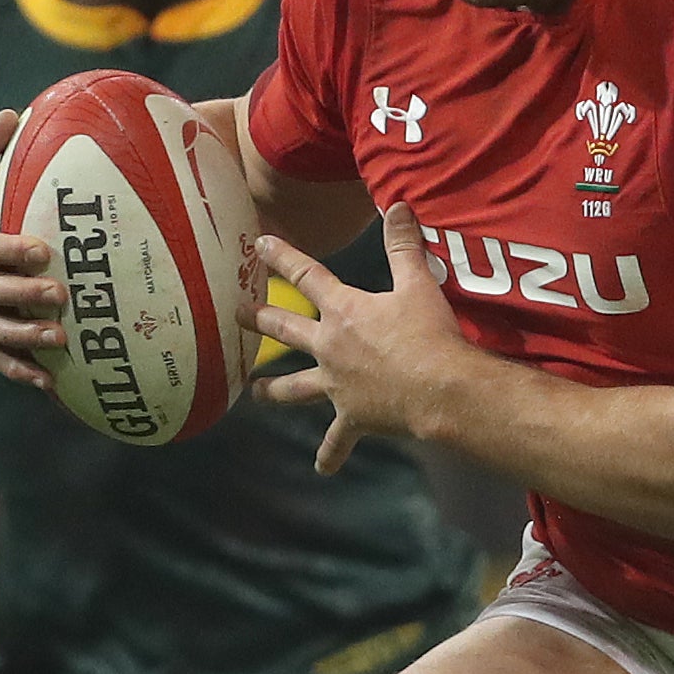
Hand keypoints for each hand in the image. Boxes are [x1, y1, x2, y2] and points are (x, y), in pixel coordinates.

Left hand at [251, 205, 476, 475]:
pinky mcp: (353, 417)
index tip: (259, 245)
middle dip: (258, 320)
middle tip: (234, 314)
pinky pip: (336, 439)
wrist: (440, 390)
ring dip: (273, 390)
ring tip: (254, 392)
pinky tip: (322, 468)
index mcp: (344, 311)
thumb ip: (403, 246)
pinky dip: (330, 454)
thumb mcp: (418, 284)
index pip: (306, 276)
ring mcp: (337, 385)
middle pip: (286, 330)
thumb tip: (396, 205)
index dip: (282, 257)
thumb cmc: (429, 336)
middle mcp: (330, 348)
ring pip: (294, 387)